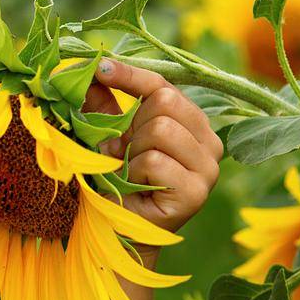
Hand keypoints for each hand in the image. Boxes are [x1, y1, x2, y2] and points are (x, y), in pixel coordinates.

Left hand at [81, 59, 222, 240]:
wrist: (115, 231)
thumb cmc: (115, 183)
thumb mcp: (107, 137)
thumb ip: (103, 105)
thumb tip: (89, 67)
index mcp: (192, 124)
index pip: (164, 85)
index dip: (132, 75)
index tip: (100, 68)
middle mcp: (209, 142)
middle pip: (165, 102)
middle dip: (132, 126)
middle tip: (124, 153)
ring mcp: (208, 168)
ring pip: (161, 130)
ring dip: (132, 152)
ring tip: (131, 173)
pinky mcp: (197, 192)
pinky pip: (154, 161)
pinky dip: (134, 174)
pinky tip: (137, 189)